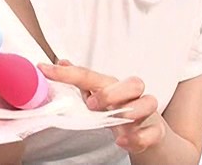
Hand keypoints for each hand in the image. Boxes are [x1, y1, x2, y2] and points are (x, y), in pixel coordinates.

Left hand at [38, 61, 165, 153]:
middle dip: (112, 92)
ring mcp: (146, 113)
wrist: (149, 133)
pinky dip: (139, 137)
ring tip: (114, 123)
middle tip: (92, 104)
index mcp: (113, 86)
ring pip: (149, 102)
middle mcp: (132, 96)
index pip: (91, 76)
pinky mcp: (156, 132)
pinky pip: (154, 132)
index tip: (45, 70)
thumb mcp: (98, 96)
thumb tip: (61, 62)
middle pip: (133, 82)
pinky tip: (123, 141)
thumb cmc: (119, 110)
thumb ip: (81, 82)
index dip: (67, 73)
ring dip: (131, 112)